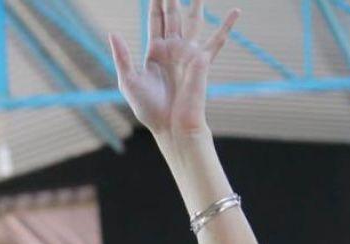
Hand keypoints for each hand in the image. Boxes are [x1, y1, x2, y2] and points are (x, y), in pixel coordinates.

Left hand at [108, 0, 238, 140]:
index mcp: (155, 51)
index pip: (156, 20)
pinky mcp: (203, 61)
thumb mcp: (128, 81)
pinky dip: (227, 25)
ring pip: (194, 20)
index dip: (156, 3)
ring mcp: (189, 53)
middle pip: (174, 14)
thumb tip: (113, 34)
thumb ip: (122, 57)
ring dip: (197, 3)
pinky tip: (236, 11)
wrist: (170, 126)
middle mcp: (174, 48)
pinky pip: (217, 40)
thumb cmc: (149, 109)